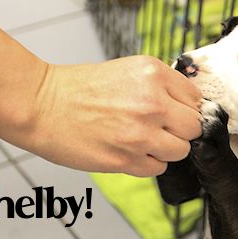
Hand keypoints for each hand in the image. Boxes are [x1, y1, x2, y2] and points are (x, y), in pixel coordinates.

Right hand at [27, 56, 201, 176]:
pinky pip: (158, 168)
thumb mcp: (128, 70)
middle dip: (181, 130)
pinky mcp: (127, 159)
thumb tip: (188, 106)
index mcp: (153, 75)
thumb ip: (162, 87)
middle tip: (162, 128)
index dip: (187, 108)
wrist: (41, 104)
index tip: (178, 113)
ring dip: (166, 148)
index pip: (197, 99)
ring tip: (143, 139)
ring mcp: (141, 134)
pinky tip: (130, 150)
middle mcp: (152, 103)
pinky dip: (148, 162)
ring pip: (180, 150)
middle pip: (194, 127)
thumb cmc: (79, 88)